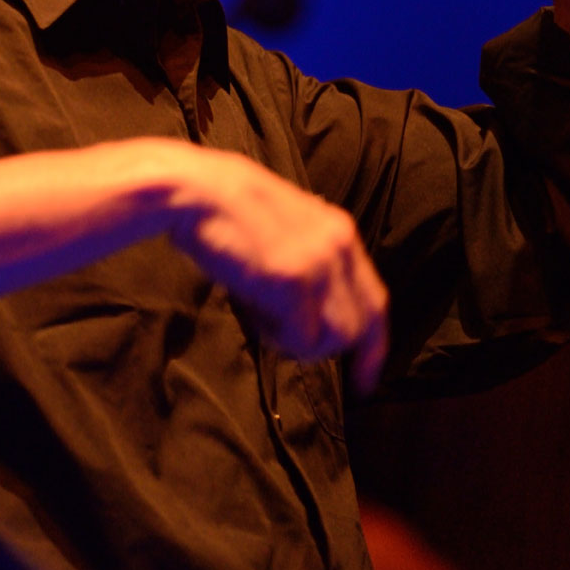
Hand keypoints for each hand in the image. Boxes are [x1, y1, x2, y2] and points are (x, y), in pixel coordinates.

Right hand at [168, 146, 387, 392]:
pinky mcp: (294, 279)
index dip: (372, 345)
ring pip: (336, 338)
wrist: (194, 190)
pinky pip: (302, 338)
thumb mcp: (282, 226)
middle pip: (362, 326)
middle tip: (285, 340)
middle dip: (326, 346)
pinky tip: (252, 311)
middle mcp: (339, 244)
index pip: (375, 301)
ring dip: (300, 343)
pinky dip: (277, 338)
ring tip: (263, 318)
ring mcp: (320, 262)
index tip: (364, 379)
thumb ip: (306, 255)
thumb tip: (310, 303)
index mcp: (339, 230)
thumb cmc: (223, 210)